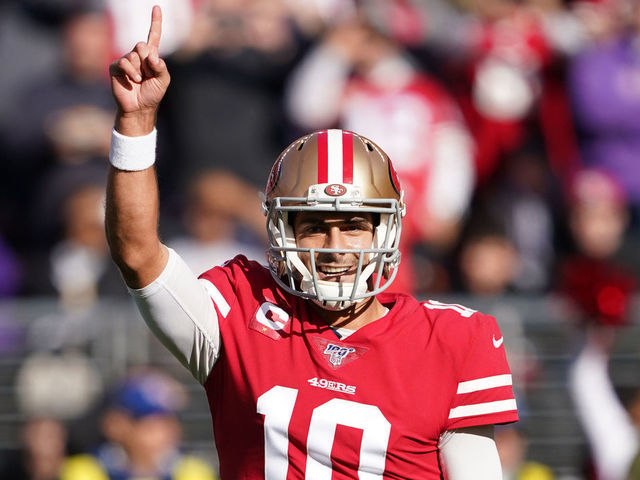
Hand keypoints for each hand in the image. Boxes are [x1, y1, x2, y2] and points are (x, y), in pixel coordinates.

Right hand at [109, 5, 169, 132]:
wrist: (140, 108)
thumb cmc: (152, 94)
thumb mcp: (163, 81)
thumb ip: (161, 67)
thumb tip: (152, 56)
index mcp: (151, 56)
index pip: (153, 36)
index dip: (155, 22)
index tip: (156, 7)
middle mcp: (138, 55)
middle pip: (142, 45)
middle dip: (147, 61)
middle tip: (147, 75)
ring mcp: (126, 60)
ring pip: (134, 55)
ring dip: (139, 70)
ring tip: (140, 81)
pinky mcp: (116, 66)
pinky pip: (124, 62)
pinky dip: (131, 72)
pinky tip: (133, 81)